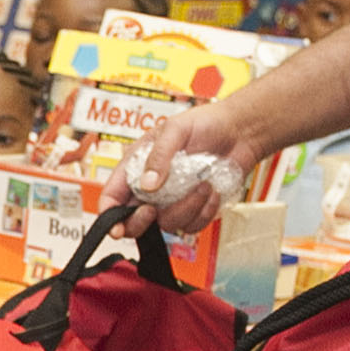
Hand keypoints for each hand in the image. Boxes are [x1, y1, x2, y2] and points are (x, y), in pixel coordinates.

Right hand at [101, 98, 270, 239]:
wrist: (240, 132)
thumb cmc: (206, 123)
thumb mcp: (175, 129)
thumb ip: (158, 156)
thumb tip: (146, 184)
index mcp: (137, 167)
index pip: (113, 196)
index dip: (109, 214)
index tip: (115, 227)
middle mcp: (151, 188)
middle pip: (132, 221)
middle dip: (140, 222)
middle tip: (152, 209)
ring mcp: (172, 201)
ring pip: (167, 224)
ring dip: (186, 207)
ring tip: (202, 184)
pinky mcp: (194, 209)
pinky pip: (192, 225)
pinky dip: (205, 210)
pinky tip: (212, 190)